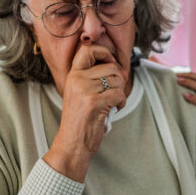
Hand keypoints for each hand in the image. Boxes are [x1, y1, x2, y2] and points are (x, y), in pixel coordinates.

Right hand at [44, 45, 125, 181]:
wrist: (72, 143)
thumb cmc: (81, 120)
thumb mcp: (83, 94)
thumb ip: (99, 79)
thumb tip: (123, 70)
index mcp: (73, 75)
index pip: (87, 50)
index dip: (104, 53)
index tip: (110, 63)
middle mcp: (77, 79)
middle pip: (111, 67)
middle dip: (118, 81)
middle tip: (111, 95)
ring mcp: (85, 90)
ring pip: (117, 80)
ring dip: (120, 93)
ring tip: (111, 104)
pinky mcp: (95, 102)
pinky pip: (119, 94)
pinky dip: (121, 103)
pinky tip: (114, 109)